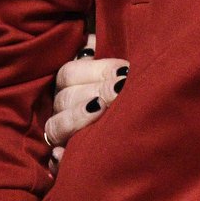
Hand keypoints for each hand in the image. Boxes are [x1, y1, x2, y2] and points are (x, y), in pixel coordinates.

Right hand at [42, 38, 126, 159]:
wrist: (145, 128)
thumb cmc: (130, 87)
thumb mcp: (120, 65)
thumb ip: (107, 48)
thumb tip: (100, 41)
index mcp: (74, 82)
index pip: (70, 73)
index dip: (96, 70)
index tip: (124, 72)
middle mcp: (64, 106)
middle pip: (65, 97)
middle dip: (94, 91)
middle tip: (119, 91)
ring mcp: (63, 132)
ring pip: (56, 125)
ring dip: (77, 118)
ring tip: (99, 111)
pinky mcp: (67, 157)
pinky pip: (54, 160)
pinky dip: (58, 158)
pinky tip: (63, 155)